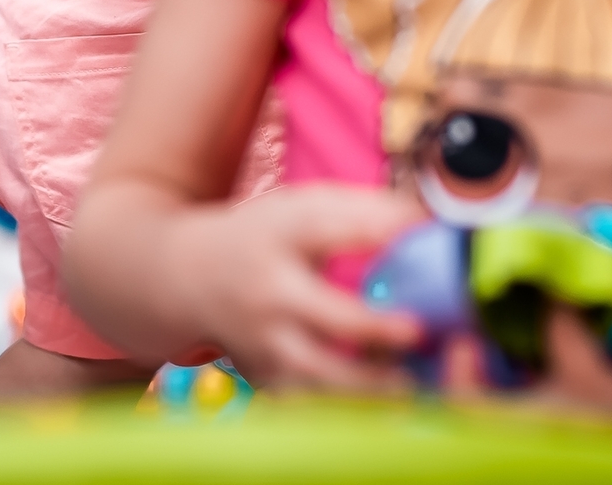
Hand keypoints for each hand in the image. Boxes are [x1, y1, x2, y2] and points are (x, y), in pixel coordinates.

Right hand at [170, 183, 423, 391]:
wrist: (186, 276)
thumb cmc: (265, 235)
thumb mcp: (304, 205)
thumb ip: (363, 210)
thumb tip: (425, 223)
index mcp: (283, 233)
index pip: (327, 227)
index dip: (374, 228)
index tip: (419, 232)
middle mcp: (270, 290)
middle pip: (321, 313)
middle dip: (370, 326)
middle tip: (416, 330)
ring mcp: (262, 340)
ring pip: (312, 372)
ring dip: (361, 382)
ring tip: (405, 383)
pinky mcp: (261, 375)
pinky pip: (303, 400)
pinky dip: (338, 406)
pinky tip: (376, 403)